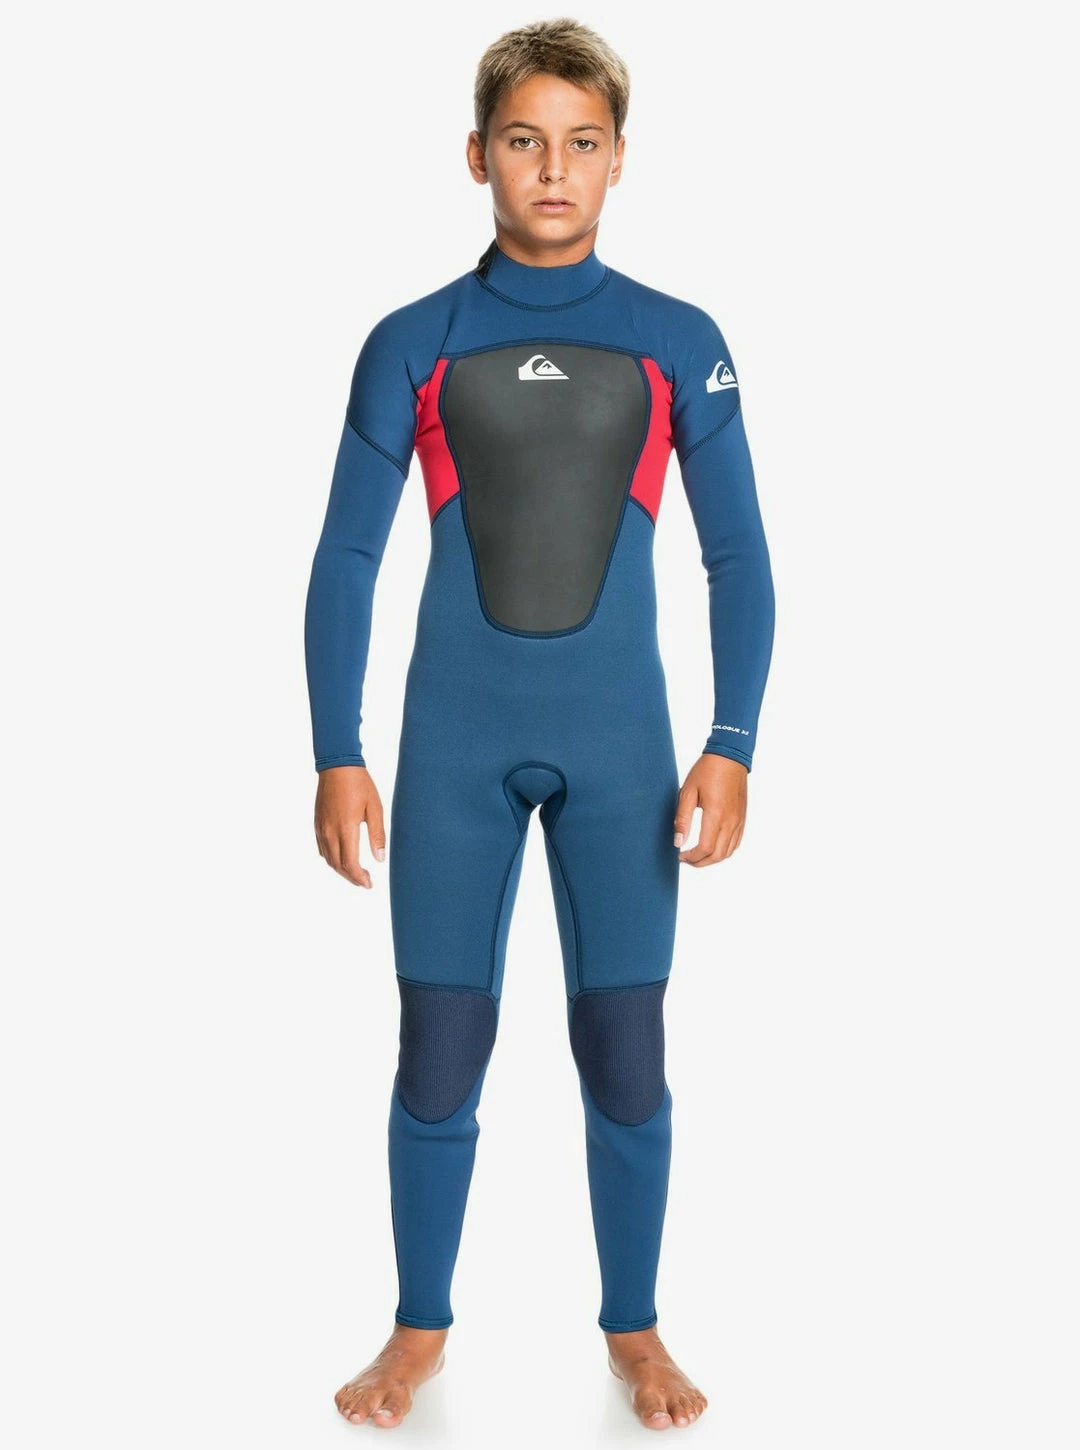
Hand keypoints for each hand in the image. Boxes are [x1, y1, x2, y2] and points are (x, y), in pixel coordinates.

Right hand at [314, 765, 385, 887]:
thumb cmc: (360, 784)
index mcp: (346, 828)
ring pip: (328, 859)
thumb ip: (377, 835)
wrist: (337, 766)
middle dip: (351, 878)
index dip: (359, 878)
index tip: (370, 884)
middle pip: (337, 866)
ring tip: (356, 874)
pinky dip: (332, 859)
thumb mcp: (375, 808)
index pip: (350, 863)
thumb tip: (380, 859)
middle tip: (366, 882)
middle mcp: (330, 831)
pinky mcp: (317, 823)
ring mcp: (321, 828)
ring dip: (341, 870)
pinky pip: (322, 849)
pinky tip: (342, 858)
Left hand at [673, 755, 747, 865]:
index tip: (680, 855)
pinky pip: (736, 843)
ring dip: (712, 859)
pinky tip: (713, 846)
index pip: (705, 848)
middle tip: (687, 859)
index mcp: (716, 815)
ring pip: (728, 852)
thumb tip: (678, 841)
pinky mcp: (742, 818)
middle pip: (717, 855)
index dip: (691, 857)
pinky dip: (724, 851)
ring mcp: (739, 820)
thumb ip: (683, 819)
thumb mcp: (688, 792)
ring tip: (697, 855)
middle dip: (700, 862)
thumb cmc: (707, 771)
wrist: (729, 758)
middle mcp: (730, 821)